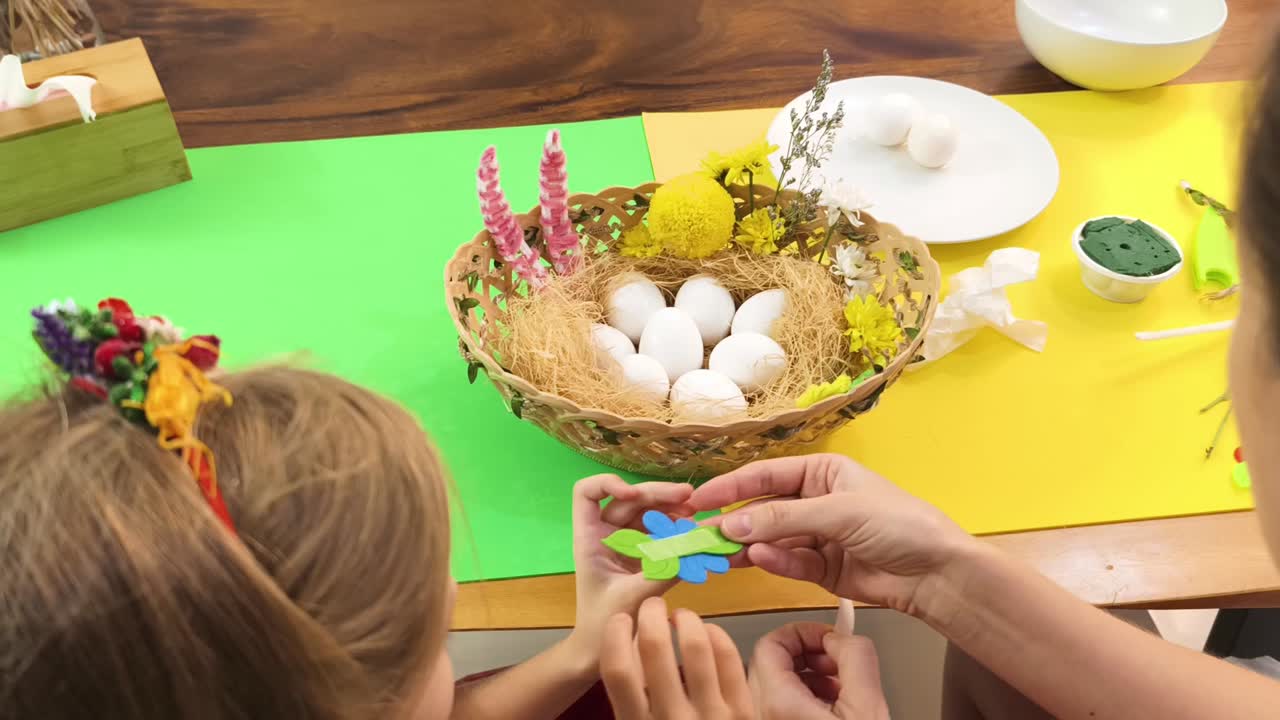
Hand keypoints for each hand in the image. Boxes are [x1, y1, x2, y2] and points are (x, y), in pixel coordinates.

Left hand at [568, 475, 694, 663]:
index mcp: (589, 539)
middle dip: (657, 494)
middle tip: (689, 496)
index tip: (634, 496)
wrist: (599, 651)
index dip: (607, 484)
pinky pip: (657, 531)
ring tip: (695, 512)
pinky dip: (674, 527)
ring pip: (646, 512)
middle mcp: (605, 534)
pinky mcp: (640, 554)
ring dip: (670, 508)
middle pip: (629, 499)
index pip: (586, 493)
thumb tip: (696, 548)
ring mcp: (623, 543)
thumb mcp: (634, 597)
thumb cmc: (604, 624)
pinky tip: (692, 530)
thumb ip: (664, 572)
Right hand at [600, 597, 752, 719]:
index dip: (615, 635)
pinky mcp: (744, 712)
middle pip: (654, 647)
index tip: (620, 620)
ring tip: (681, 615)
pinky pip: (729, 657)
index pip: (618, 670)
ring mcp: (712, 715)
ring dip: (685, 618)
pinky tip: (708, 631)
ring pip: (696, 645)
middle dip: (650, 614)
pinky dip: (716, 634)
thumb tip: (626, 650)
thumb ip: (633, 703)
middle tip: (652, 606)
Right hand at [690, 454, 976, 614]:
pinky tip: (760, 561)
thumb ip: (782, 519)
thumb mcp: (838, 512)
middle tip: (699, 536)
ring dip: (747, 547)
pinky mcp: (822, 570)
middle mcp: (815, 501)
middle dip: (734, 522)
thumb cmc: (897, 524)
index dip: (730, 487)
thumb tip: (731, 525)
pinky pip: (789, 563)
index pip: (765, 476)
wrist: (938, 572)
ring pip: (771, 540)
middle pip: (763, 510)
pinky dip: (774, 563)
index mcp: (821, 472)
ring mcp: (818, 537)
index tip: (697, 501)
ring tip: (720, 554)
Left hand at [750, 622, 888, 718]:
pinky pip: (782, 702)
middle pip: (771, 660)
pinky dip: (808, 694)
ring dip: (810, 673)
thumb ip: (856, 658)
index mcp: (778, 703)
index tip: (829, 637)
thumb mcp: (867, 706)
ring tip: (841, 685)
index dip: (802, 632)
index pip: (769, 644)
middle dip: (808, 652)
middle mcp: (763, 715)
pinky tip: (835, 704)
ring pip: (777, 681)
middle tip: (837, 659)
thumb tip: (844, 636)